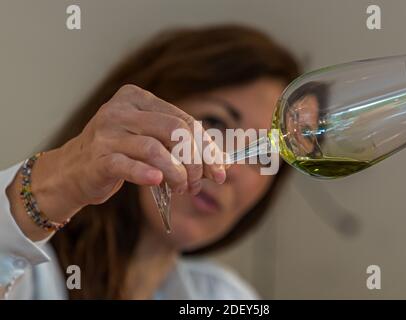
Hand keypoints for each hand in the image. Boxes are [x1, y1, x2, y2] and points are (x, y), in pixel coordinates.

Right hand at [7, 84, 225, 239]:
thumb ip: (180, 146)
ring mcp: (106, 132)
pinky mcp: (96, 157)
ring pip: (155, 148)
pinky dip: (147, 175)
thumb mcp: (150, 142)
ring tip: (183, 188)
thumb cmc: (118, 154)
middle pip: (174, 130)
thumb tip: (221, 163)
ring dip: (177, 172)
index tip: (220, 171)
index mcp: (138, 98)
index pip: (184, 120)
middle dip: (195, 161)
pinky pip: (127, 165)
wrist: (73, 171)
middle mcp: (121, 109)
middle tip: (199, 183)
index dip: (207, 147)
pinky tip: (159, 183)